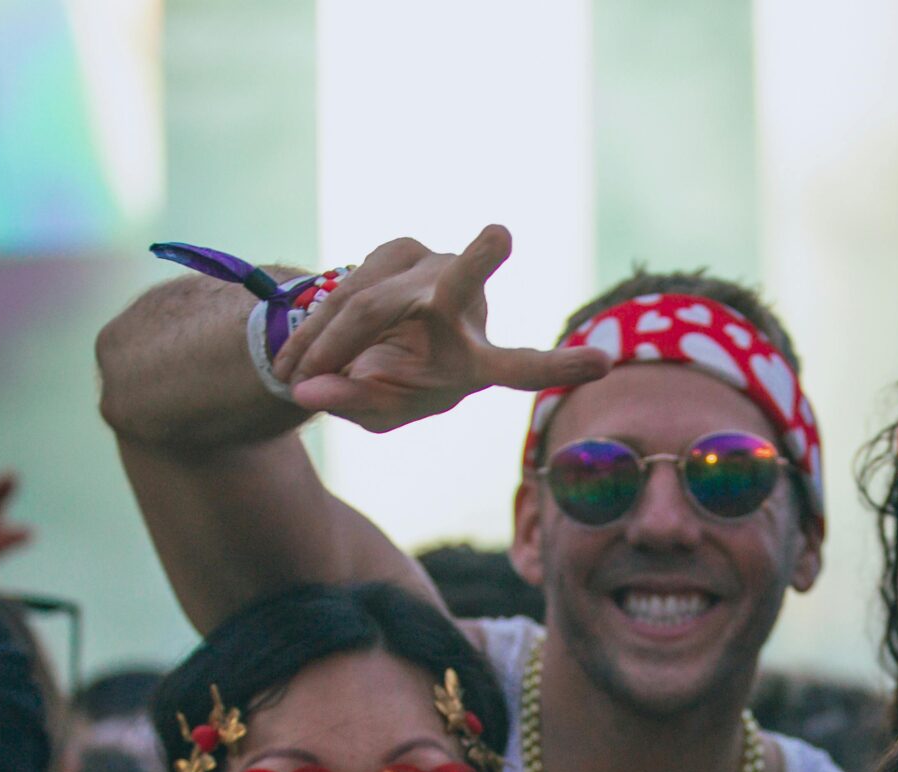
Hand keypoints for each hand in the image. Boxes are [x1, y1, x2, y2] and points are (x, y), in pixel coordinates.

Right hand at [274, 225, 612, 431]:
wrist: (362, 342)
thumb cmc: (387, 385)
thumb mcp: (374, 409)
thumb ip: (351, 402)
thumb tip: (309, 389)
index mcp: (478, 361)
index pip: (523, 366)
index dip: (559, 367)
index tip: (603, 363)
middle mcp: (467, 307)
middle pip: (460, 287)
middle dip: (477, 263)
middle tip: (501, 235)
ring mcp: (435, 270)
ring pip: (371, 302)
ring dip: (326, 341)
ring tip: (294, 377)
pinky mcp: (400, 250)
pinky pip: (347, 287)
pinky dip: (317, 324)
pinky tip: (299, 355)